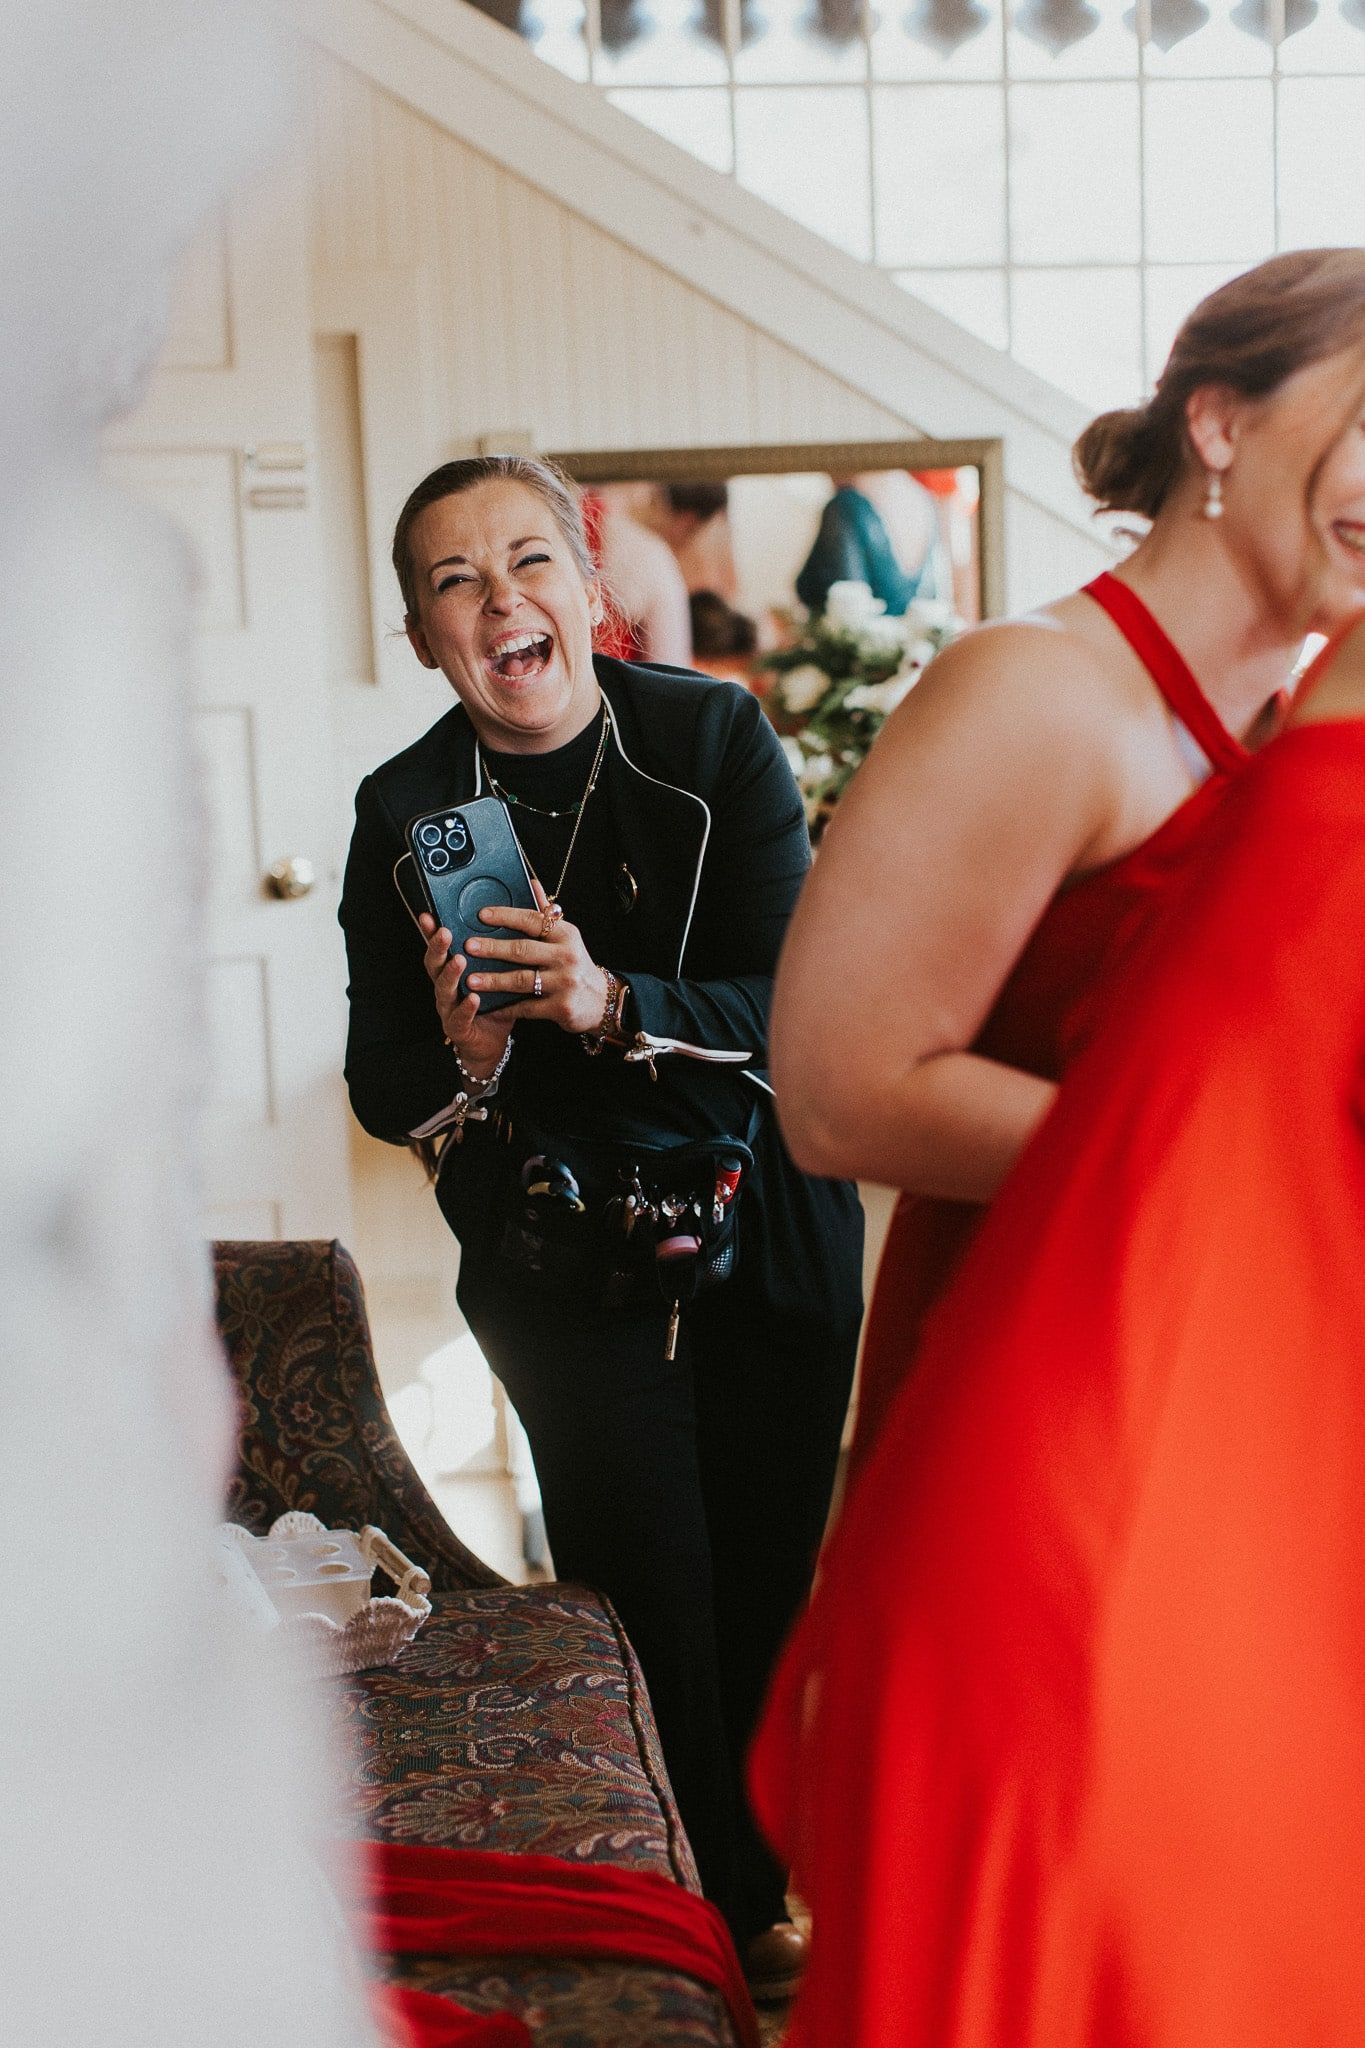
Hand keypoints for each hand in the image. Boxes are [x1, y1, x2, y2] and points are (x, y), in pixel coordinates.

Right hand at [418, 913, 514, 1079]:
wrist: (491, 1043)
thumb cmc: (494, 1003)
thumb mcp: (497, 972)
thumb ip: (502, 948)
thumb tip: (521, 918)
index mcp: (452, 971)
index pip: (440, 947)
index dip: (432, 932)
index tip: (429, 914)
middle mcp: (446, 987)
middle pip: (435, 964)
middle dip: (437, 947)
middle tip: (445, 932)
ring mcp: (448, 1008)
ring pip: (444, 989)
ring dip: (450, 974)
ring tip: (458, 960)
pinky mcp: (457, 1028)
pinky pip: (459, 1017)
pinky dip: (466, 1007)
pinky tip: (473, 997)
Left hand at [464, 879, 609, 1034]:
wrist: (601, 1000)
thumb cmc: (575, 964)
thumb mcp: (566, 937)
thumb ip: (546, 914)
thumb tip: (532, 883)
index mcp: (566, 935)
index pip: (533, 920)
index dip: (506, 916)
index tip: (482, 915)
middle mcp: (566, 956)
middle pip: (523, 950)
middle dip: (493, 948)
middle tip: (468, 946)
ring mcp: (564, 983)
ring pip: (522, 980)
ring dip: (493, 980)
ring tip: (471, 979)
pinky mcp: (560, 1007)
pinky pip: (526, 1006)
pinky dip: (506, 1007)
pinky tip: (489, 1005)